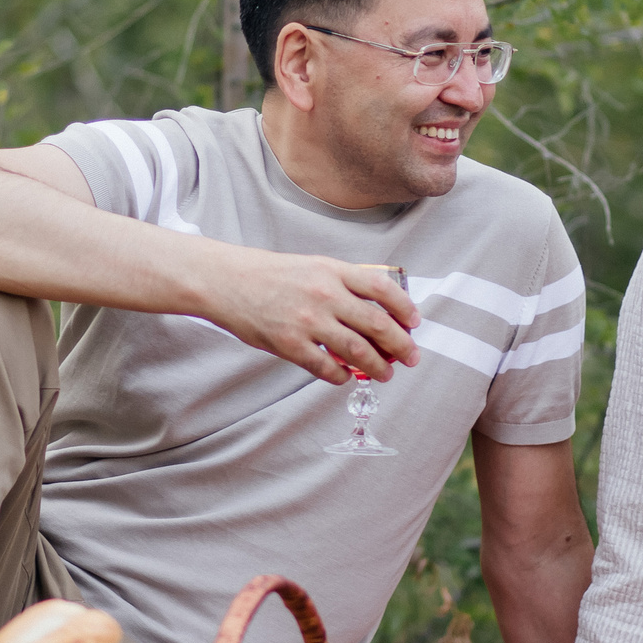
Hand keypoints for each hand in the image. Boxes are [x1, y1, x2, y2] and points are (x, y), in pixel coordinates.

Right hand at [197, 250, 419, 384]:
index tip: (415, 322)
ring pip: (358, 351)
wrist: (228, 281)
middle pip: (377, 324)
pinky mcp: (290, 344)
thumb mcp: (312, 265)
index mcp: (332, 271)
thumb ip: (342, 283)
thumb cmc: (270, 274)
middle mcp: (325, 295)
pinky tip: (345, 377)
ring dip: (378, 367)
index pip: (382, 289)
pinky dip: (341, 376)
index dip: (405, 307)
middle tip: (412, 357)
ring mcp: (308, 321)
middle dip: (401, 345)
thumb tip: (376, 309)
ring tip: (386, 374)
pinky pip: (326, 368)